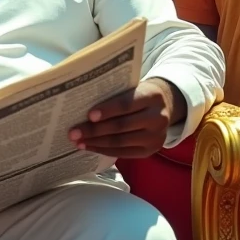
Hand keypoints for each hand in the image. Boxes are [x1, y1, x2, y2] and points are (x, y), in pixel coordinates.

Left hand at [68, 78, 185, 158]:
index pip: (127, 104)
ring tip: (78, 141)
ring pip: (121, 142)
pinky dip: (104, 150)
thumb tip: (83, 105)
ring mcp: (156, 137)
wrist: (165, 107)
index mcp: (152, 96)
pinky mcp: (150, 151)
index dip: (107, 110)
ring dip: (96, 142)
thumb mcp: (134, 87)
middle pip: (122, 126)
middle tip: (74, 132)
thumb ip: (116, 94)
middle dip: (95, 130)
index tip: (89, 115)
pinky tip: (90, 147)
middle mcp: (158, 118)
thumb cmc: (140, 94)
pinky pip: (123, 153)